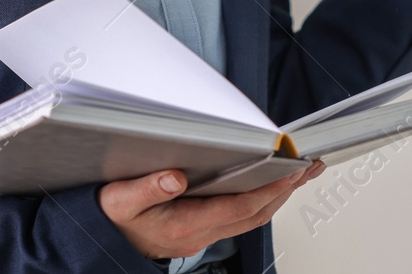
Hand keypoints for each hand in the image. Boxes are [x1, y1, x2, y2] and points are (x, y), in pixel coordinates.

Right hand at [98, 160, 324, 260]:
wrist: (101, 242)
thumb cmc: (111, 220)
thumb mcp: (119, 201)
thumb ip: (146, 188)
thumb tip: (174, 177)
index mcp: (184, 226)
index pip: (239, 209)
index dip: (268, 191)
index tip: (291, 174)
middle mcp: (199, 233)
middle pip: (255, 215)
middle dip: (285, 192)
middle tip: (310, 168)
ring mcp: (202, 235)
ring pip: (251, 218)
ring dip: (278, 196)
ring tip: (300, 174)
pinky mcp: (201, 230)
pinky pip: (240, 217)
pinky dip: (260, 200)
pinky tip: (269, 186)